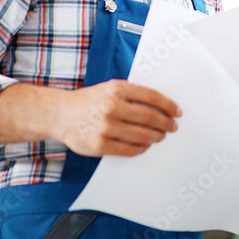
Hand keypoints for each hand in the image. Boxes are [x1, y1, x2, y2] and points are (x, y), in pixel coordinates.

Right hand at [57, 80, 180, 157]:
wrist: (60, 115)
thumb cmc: (89, 101)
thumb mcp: (109, 88)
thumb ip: (131, 94)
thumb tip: (162, 106)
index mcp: (117, 89)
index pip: (152, 97)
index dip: (169, 105)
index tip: (177, 112)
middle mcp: (112, 107)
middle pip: (151, 118)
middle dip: (166, 124)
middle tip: (172, 127)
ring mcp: (106, 127)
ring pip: (143, 136)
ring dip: (156, 137)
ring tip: (160, 136)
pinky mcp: (101, 145)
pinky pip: (130, 150)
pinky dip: (142, 148)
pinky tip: (145, 145)